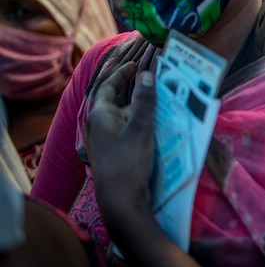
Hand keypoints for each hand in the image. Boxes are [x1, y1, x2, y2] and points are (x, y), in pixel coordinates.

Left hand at [86, 61, 156, 220]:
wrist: (121, 201)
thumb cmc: (128, 162)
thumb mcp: (140, 127)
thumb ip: (144, 100)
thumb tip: (147, 75)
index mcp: (100, 115)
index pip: (108, 86)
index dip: (122, 73)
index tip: (135, 64)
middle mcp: (99, 126)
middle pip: (118, 101)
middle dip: (137, 92)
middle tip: (156, 84)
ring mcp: (106, 141)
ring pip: (125, 118)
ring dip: (142, 110)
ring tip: (163, 104)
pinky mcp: (115, 154)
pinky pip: (128, 132)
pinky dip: (142, 125)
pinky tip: (158, 128)